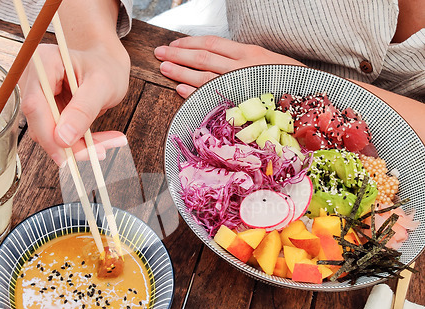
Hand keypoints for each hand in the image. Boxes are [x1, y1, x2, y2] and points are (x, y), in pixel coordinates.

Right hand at [19, 41, 129, 165]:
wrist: (107, 65)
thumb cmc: (105, 68)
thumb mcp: (102, 86)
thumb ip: (83, 110)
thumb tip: (63, 139)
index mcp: (44, 62)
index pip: (35, 104)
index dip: (47, 134)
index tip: (66, 156)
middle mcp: (33, 79)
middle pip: (39, 122)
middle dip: (69, 144)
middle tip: (100, 152)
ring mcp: (37, 97)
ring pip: (48, 134)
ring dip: (77, 146)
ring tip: (108, 144)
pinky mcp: (45, 112)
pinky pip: (56, 135)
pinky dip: (78, 142)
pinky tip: (99, 141)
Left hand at [154, 35, 303, 97]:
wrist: (312, 103)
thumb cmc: (290, 84)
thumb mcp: (268, 65)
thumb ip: (245, 64)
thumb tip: (221, 64)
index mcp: (249, 54)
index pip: (212, 44)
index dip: (190, 43)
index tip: (173, 44)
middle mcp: (242, 66)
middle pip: (203, 57)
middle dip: (178, 55)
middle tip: (158, 54)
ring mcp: (241, 85)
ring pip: (204, 75)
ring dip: (181, 71)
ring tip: (164, 68)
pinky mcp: (241, 104)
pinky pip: (213, 96)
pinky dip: (194, 92)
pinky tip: (180, 89)